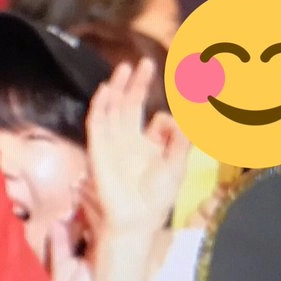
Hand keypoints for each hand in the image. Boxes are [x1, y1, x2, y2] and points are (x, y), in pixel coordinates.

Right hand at [87, 60, 189, 233]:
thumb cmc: (156, 197)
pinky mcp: (98, 149)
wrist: (136, 218)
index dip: (165, 112)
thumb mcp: (177, 165)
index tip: (180, 97)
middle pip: (130, 105)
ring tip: (125, 67)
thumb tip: (184, 115)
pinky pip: (96, 123)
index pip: (153, 119)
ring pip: (112, 108)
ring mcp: (112, 142)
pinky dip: (100, 106)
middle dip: (137, 84)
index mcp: (148, 145)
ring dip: (117, 88)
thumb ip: (181, 140)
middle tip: (145, 63)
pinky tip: (106, 89)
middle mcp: (128, 140)